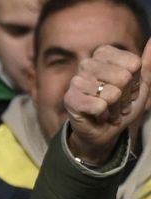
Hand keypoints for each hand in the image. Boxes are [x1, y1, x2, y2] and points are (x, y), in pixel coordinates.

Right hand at [64, 40, 150, 164]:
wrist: (104, 131)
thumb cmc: (122, 105)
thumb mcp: (140, 84)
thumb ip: (147, 62)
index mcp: (103, 54)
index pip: (134, 64)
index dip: (135, 82)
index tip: (127, 90)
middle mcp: (87, 63)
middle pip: (124, 78)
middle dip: (125, 96)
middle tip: (117, 103)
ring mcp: (76, 81)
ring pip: (112, 94)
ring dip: (115, 108)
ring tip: (108, 110)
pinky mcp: (70, 99)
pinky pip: (100, 106)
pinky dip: (104, 115)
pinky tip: (98, 116)